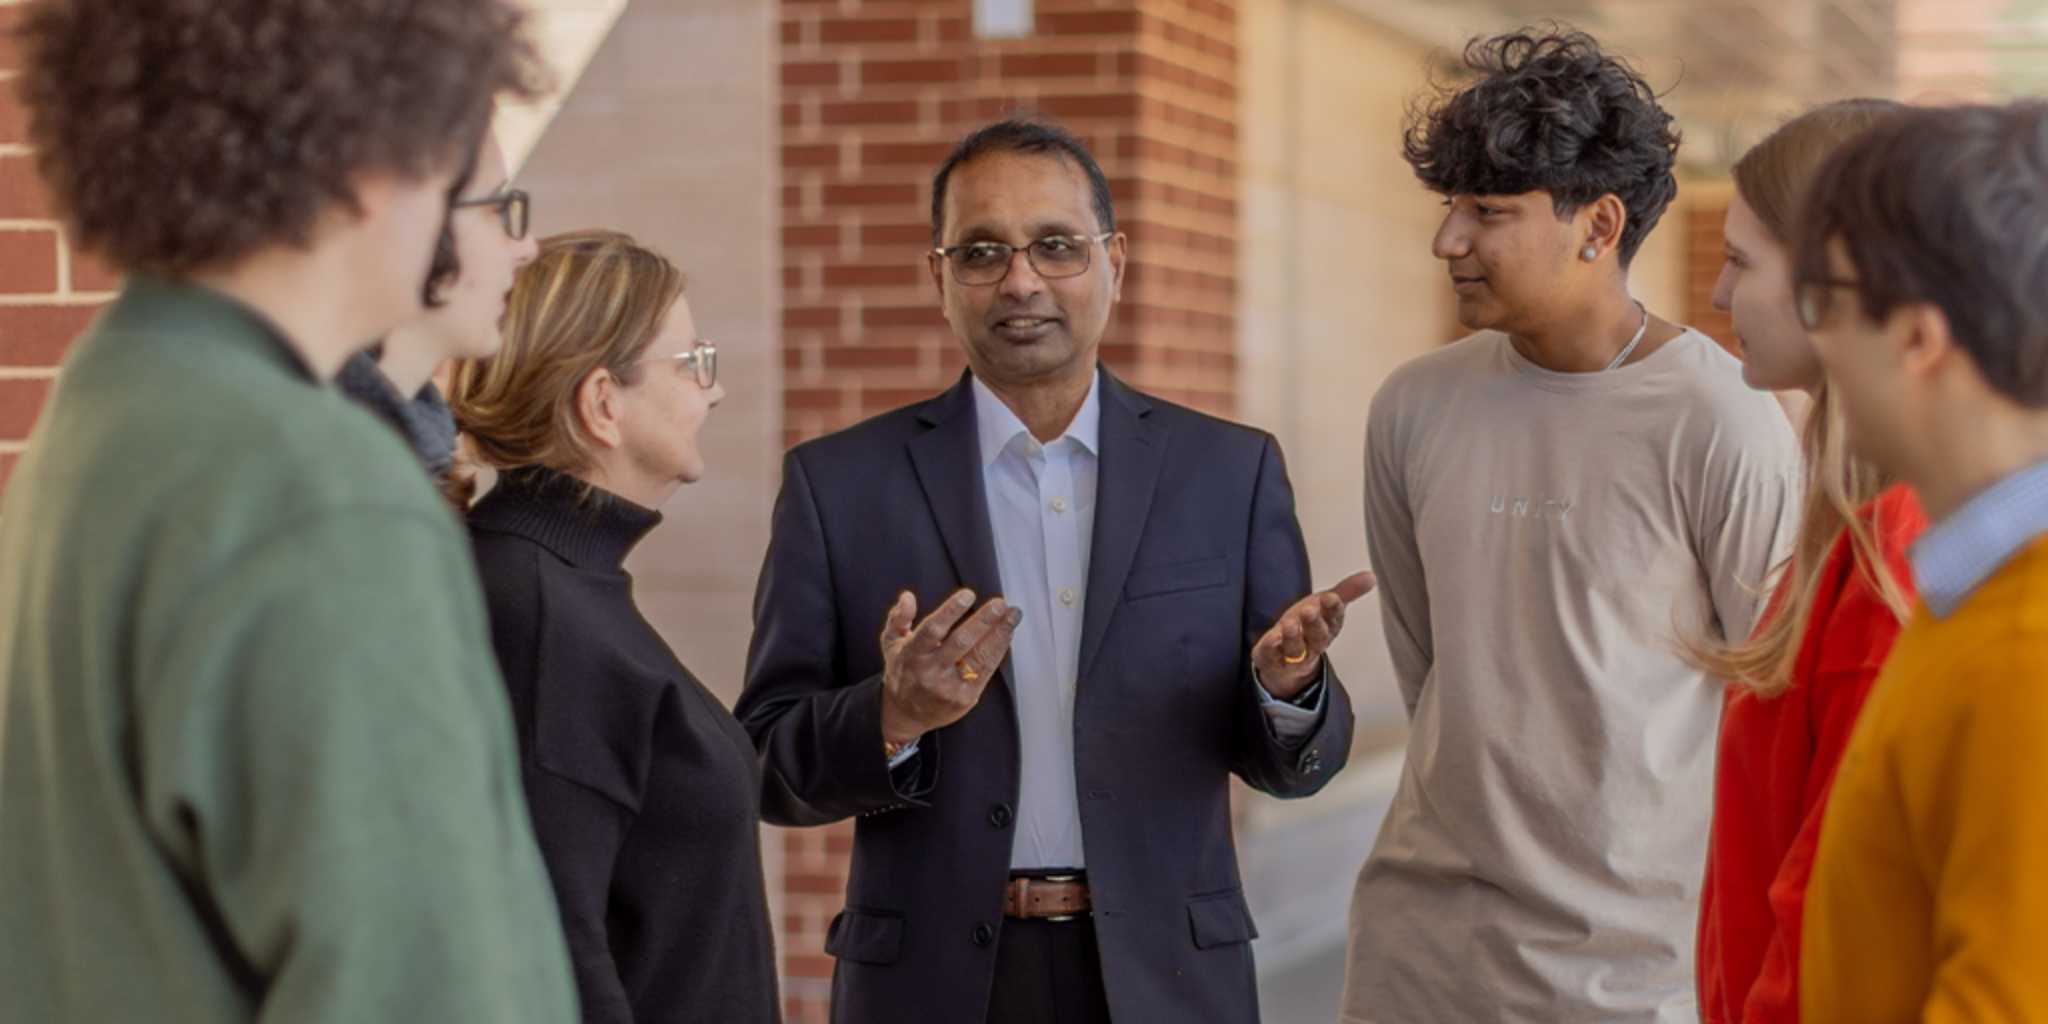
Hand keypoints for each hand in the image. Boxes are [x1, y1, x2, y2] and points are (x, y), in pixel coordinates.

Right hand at [877, 589, 1023, 745]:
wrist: (906, 714)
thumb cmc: (902, 670)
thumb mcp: (891, 643)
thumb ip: (898, 618)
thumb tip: (908, 597)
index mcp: (912, 654)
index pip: (932, 630)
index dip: (951, 611)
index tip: (968, 594)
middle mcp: (930, 671)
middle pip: (960, 642)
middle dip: (983, 621)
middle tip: (1000, 604)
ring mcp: (949, 687)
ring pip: (978, 657)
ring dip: (999, 634)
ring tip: (1013, 615)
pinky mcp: (964, 698)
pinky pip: (986, 671)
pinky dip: (998, 651)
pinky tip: (1007, 635)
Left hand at [1252, 571, 1376, 699]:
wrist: (1284, 661)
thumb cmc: (1307, 627)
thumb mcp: (1325, 606)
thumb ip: (1347, 591)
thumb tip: (1371, 576)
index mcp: (1327, 628)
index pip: (1334, 619)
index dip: (1333, 609)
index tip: (1331, 597)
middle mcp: (1312, 643)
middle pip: (1317, 635)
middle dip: (1314, 623)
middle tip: (1310, 610)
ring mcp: (1292, 654)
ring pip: (1295, 648)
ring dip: (1293, 637)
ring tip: (1289, 624)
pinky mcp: (1272, 659)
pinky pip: (1271, 656)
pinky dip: (1272, 649)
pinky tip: (1271, 640)